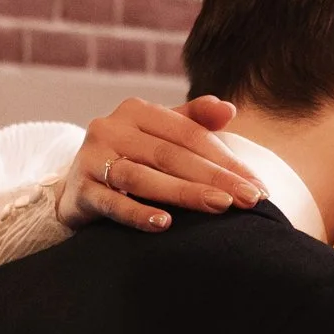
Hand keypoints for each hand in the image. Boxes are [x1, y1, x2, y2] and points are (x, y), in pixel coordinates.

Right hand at [58, 96, 264, 232]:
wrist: (76, 189)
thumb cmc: (129, 160)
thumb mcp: (159, 137)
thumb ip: (193, 122)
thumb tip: (229, 109)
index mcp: (136, 111)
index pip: (189, 134)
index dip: (226, 159)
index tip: (257, 185)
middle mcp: (111, 128)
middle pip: (170, 154)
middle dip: (214, 178)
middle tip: (248, 200)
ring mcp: (92, 159)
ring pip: (143, 177)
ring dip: (183, 193)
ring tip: (219, 206)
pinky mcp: (80, 190)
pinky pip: (111, 203)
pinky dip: (138, 213)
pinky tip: (164, 224)